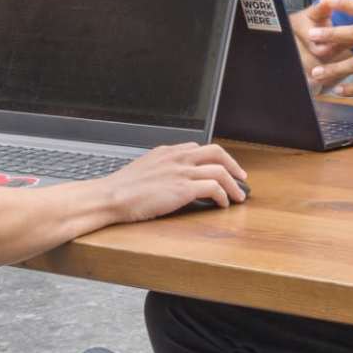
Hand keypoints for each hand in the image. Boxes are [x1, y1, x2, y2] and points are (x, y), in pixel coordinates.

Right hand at [98, 140, 250, 220]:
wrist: (111, 197)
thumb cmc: (122, 189)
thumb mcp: (143, 168)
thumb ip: (161, 167)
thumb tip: (171, 178)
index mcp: (167, 151)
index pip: (199, 148)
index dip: (215, 159)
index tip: (222, 168)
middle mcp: (177, 157)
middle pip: (216, 152)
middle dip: (234, 164)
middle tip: (241, 177)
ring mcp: (181, 172)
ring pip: (220, 170)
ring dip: (234, 185)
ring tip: (238, 196)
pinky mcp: (183, 188)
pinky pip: (214, 187)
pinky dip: (223, 196)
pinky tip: (223, 204)